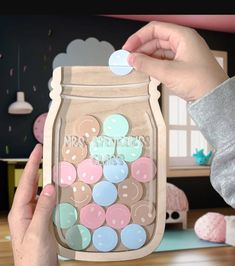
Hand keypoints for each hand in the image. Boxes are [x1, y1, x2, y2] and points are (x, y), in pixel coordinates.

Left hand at [8, 144, 57, 265]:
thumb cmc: (33, 258)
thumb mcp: (38, 232)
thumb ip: (42, 209)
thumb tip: (48, 186)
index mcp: (20, 212)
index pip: (26, 182)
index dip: (32, 164)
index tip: (38, 149)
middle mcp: (26, 212)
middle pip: (31, 185)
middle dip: (38, 169)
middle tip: (48, 155)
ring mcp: (34, 217)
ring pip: (41, 194)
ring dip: (48, 181)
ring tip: (58, 170)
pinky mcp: (43, 222)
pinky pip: (48, 203)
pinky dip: (55, 195)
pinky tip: (63, 192)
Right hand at [123, 21, 228, 100]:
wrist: (213, 98)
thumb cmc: (201, 82)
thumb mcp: (169, 72)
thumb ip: (147, 64)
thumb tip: (132, 59)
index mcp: (183, 37)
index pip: (155, 29)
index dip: (138, 37)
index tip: (128, 48)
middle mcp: (183, 42)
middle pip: (156, 39)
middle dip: (141, 48)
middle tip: (129, 59)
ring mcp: (183, 54)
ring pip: (159, 51)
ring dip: (146, 57)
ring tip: (135, 66)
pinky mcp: (182, 65)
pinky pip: (164, 60)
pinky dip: (153, 64)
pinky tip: (146, 70)